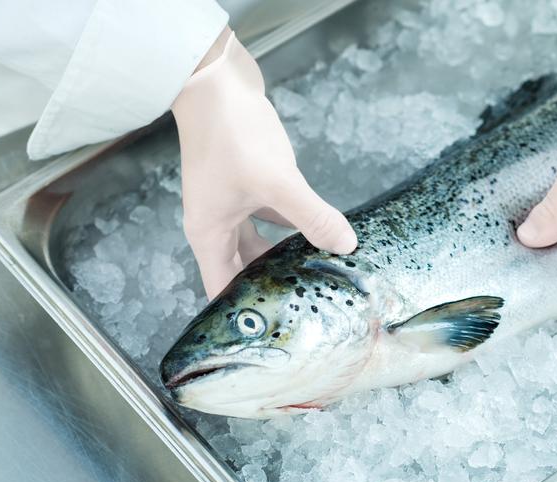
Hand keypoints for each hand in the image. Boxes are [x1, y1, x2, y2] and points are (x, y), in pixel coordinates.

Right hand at [172, 29, 356, 298]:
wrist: (214, 79)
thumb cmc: (231, 133)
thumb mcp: (276, 182)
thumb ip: (312, 216)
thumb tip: (346, 246)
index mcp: (210, 234)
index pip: (221, 289)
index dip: (243, 312)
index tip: (276, 328)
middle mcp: (218, 222)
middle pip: (243, 268)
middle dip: (271, 285)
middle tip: (308, 304)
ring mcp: (232, 200)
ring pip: (259, 240)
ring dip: (284, 255)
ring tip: (319, 273)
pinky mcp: (249, 179)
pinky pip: (271, 214)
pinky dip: (292, 225)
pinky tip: (319, 230)